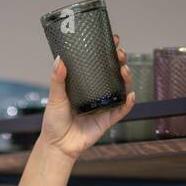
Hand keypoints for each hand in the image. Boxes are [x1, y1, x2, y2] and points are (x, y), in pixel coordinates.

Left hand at [38, 34, 135, 161]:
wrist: (58, 145)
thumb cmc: (54, 121)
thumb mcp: (55, 97)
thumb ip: (58, 79)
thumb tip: (60, 59)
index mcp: (85, 84)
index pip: (99, 64)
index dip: (107, 51)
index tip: (112, 40)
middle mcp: (97, 93)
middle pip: (113, 73)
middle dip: (119, 61)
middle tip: (120, 53)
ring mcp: (104, 106)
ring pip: (121, 89)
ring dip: (126, 78)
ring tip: (124, 69)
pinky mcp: (108, 120)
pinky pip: (122, 110)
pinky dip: (128, 103)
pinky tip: (131, 95)